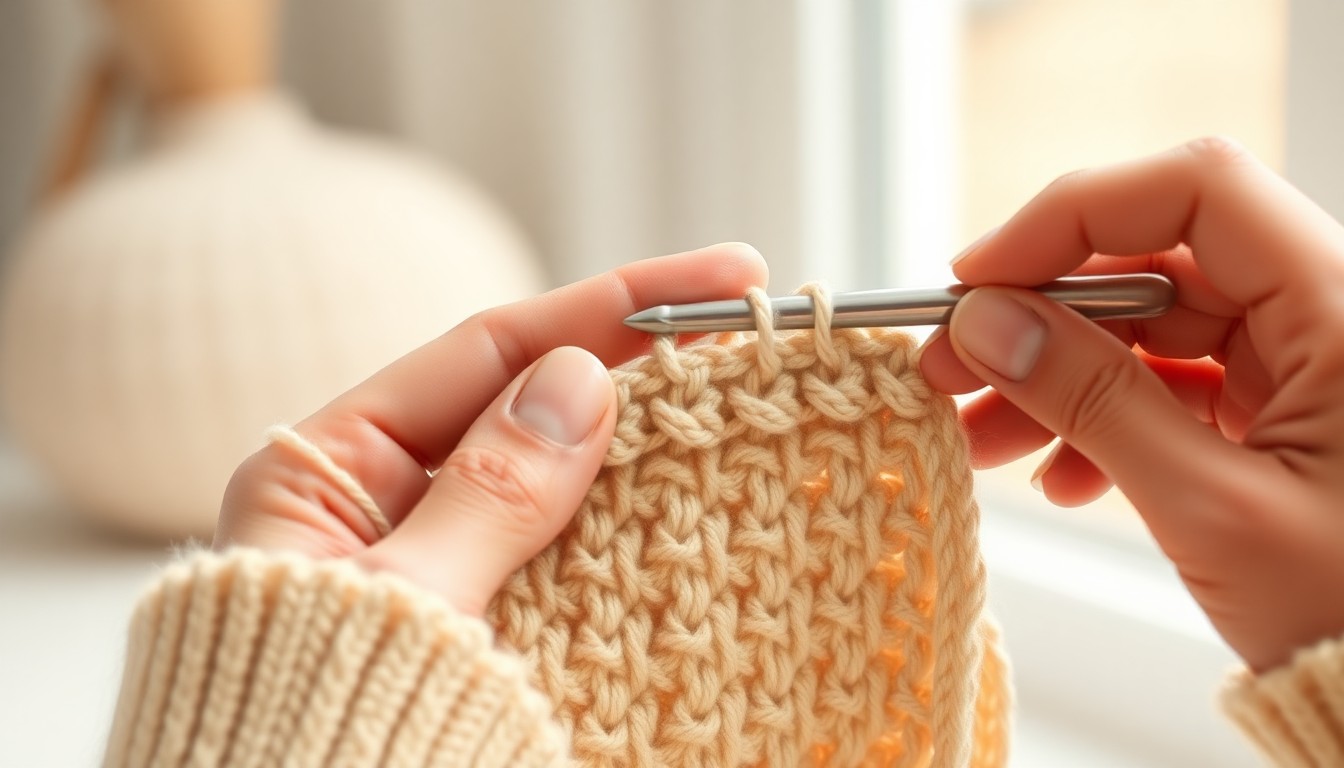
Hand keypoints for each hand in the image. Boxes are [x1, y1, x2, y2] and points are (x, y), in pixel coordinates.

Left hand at [214, 244, 767, 616]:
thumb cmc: (317, 739)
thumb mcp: (408, 606)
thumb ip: (494, 494)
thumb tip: (584, 378)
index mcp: (324, 470)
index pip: (487, 352)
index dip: (605, 307)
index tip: (719, 277)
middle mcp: (382, 502)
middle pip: (528, 401)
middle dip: (635, 361)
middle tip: (747, 327)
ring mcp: (441, 560)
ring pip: (558, 475)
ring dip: (643, 442)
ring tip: (740, 400)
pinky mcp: (488, 620)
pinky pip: (566, 551)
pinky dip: (629, 526)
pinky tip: (694, 504)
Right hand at [919, 138, 1343, 671]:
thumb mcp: (1209, 507)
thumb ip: (1092, 401)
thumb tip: (985, 323)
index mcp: (1341, 309)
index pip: (1195, 192)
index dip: (1074, 216)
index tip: (978, 279)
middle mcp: (1325, 314)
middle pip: (1155, 262)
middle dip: (1040, 312)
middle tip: (948, 364)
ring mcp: (1301, 364)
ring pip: (1149, 328)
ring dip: (1056, 375)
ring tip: (982, 435)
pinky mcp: (1278, 410)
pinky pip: (1170, 385)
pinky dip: (1103, 419)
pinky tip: (1059, 475)